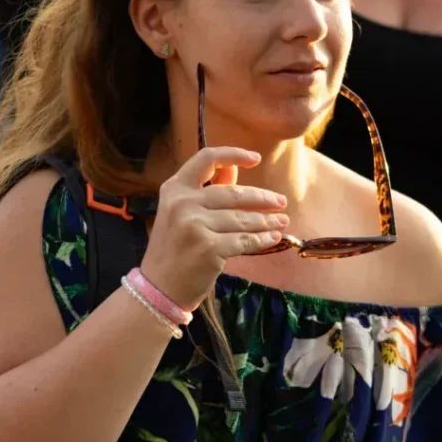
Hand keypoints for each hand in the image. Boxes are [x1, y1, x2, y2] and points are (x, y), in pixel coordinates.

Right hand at [141, 147, 288, 310]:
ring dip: (267, 220)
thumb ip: (206, 189)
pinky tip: (273, 237)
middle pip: (233, 193)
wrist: (159, 287)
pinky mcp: (209, 248)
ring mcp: (195, 225)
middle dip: (263, 198)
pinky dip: (263, 239)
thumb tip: (233, 169)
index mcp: (174, 188)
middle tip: (281, 202)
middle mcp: (183, 203)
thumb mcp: (180, 212)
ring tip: (282, 221)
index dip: (233, 154)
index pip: (206, 159)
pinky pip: (245, 240)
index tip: (255, 159)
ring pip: (242, 219)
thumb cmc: (173, 248)